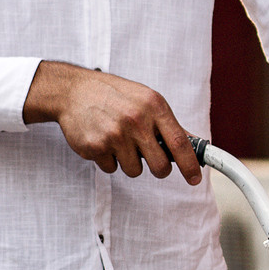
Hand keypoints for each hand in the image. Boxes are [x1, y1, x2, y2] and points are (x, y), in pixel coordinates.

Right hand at [25, 61, 200, 180]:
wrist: (74, 91)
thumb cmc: (114, 95)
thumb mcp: (146, 99)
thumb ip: (167, 123)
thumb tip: (193, 143)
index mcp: (153, 106)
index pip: (180, 142)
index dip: (190, 164)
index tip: (195, 178)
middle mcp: (136, 120)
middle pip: (160, 166)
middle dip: (159, 168)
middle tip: (151, 159)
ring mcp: (114, 135)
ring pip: (135, 170)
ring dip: (130, 161)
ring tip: (119, 140)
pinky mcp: (95, 147)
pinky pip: (112, 168)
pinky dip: (109, 159)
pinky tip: (103, 139)